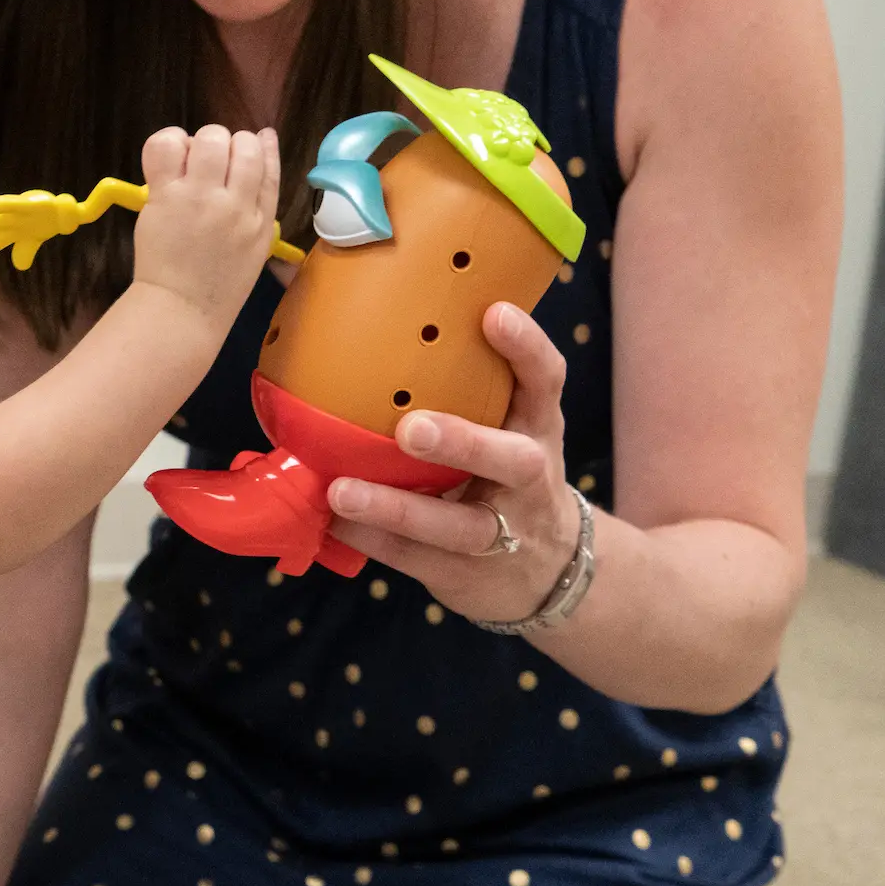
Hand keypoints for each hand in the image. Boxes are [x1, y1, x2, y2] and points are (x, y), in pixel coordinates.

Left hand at [130, 125, 278, 322]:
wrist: (181, 309)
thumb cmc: (217, 281)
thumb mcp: (256, 244)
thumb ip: (263, 196)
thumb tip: (266, 140)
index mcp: (262, 218)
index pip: (267, 163)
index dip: (257, 146)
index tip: (246, 148)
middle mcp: (236, 204)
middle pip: (242, 143)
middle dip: (227, 143)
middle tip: (210, 165)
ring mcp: (200, 198)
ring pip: (209, 139)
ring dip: (199, 141)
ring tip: (188, 162)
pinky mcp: (165, 197)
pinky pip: (166, 147)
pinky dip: (169, 142)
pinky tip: (169, 161)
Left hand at [322, 301, 577, 624]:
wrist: (551, 570)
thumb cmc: (503, 472)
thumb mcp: (505, 426)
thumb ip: (460, 385)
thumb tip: (369, 316)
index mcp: (536, 428)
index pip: (545, 381)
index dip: (525, 348)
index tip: (492, 312)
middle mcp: (527, 478)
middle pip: (511, 460)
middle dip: (463, 443)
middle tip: (410, 427)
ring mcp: (503, 532)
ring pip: (456, 526)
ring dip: (396, 508)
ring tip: (341, 490)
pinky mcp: (468, 573)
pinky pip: (416, 559)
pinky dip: (372, 540)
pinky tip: (333, 522)